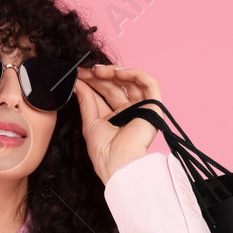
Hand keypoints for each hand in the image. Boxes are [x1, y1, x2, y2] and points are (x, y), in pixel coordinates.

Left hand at [74, 64, 161, 182]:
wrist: (118, 163)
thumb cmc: (104, 151)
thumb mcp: (90, 122)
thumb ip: (86, 101)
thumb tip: (78, 83)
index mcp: (115, 116)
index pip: (104, 92)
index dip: (93, 81)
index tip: (78, 74)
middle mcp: (129, 111)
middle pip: (116, 86)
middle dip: (100, 76)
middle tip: (86, 70)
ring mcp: (142, 108)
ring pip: (132, 82)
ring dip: (115, 72)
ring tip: (99, 71)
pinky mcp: (154, 107)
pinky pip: (149, 84)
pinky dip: (135, 74)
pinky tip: (119, 73)